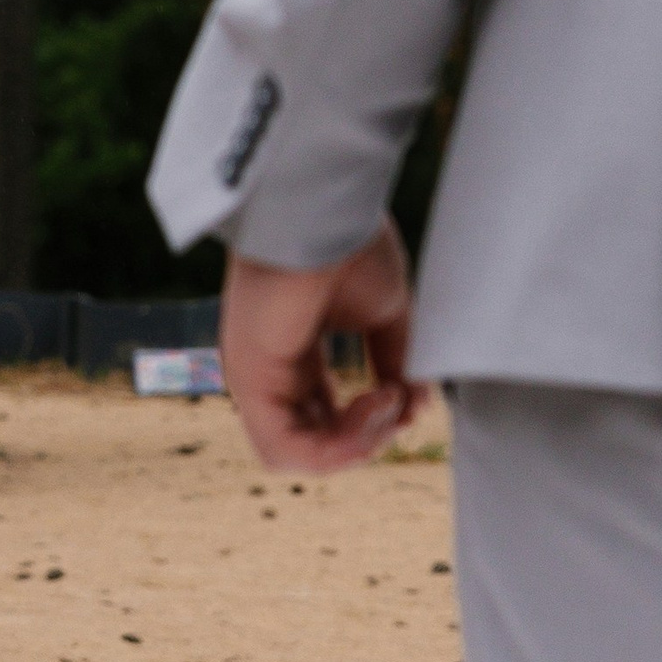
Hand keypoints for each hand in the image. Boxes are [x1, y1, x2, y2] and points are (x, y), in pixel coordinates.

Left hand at [222, 221, 422, 474]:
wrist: (322, 204)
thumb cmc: (346, 243)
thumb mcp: (385, 314)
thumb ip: (397, 362)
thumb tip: (414, 408)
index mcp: (290, 355)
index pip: (322, 419)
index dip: (371, 423)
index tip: (407, 393)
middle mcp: (267, 372)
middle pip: (311, 444)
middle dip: (367, 437)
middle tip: (399, 400)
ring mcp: (252, 378)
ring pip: (297, 456)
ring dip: (356, 444)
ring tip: (386, 401)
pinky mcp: (247, 381)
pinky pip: (286, 450)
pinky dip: (338, 444)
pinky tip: (374, 401)